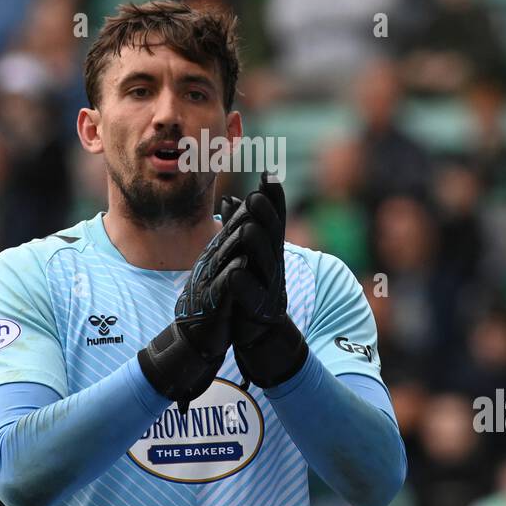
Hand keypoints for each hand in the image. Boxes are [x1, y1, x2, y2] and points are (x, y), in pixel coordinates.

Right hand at [137, 203, 259, 411]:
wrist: (192, 340)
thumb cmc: (209, 305)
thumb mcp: (219, 272)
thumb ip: (228, 248)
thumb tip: (240, 225)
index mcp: (217, 256)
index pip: (235, 226)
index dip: (250, 205)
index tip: (265, 182)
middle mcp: (212, 264)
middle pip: (230, 235)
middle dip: (245, 214)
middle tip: (260, 192)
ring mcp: (210, 282)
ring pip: (225, 257)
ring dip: (237, 239)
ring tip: (251, 222)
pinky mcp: (211, 304)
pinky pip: (223, 286)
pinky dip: (232, 273)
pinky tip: (242, 263)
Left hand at [219, 174, 307, 390]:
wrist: (260, 333)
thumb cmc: (250, 289)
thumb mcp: (246, 256)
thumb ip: (239, 227)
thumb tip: (231, 198)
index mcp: (269, 250)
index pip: (274, 218)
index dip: (273, 197)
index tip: (268, 172)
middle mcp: (272, 264)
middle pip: (272, 235)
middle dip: (266, 215)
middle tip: (256, 195)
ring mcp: (268, 287)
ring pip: (264, 262)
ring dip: (255, 244)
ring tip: (245, 228)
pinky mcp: (258, 310)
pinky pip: (249, 295)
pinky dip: (242, 284)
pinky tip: (234, 274)